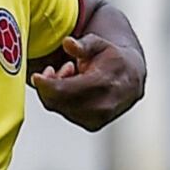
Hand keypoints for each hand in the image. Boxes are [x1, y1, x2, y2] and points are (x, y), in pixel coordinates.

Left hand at [30, 34, 144, 131]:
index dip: (45, 84)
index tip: (37, 76)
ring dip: (57, 92)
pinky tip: (74, 87)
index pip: (63, 91)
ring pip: (60, 108)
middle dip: (50, 85)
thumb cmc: (113, 59)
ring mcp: (97, 119)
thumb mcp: (100, 44)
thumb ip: (84, 44)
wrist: (132, 79)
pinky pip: (67, 114)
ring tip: (71, 73)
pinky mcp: (93, 125)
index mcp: (103, 84)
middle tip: (60, 68)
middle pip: (58, 102)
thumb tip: (68, 43)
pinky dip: (63, 101)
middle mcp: (101, 106)